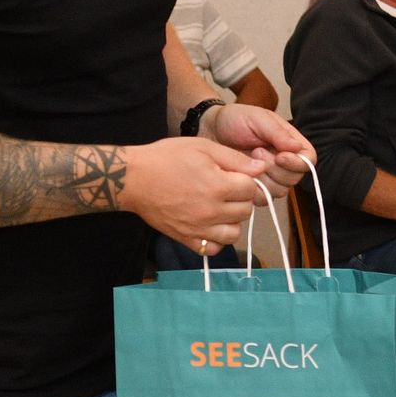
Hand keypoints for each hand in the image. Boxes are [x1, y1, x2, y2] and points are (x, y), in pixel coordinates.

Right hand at [120, 137, 269, 247]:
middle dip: (240, 199)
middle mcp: (211, 211)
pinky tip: (209, 225)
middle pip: (245, 211)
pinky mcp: (185, 239)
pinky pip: (212, 249)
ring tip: (219, 208)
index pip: (251, 189)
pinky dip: (215, 240)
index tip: (233, 176)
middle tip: (225, 189)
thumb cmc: (166, 158)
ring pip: (234, 234)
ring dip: (231, 221)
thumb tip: (261, 167)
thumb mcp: (202, 147)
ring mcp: (198, 228)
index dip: (245, 180)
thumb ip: (234, 158)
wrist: (133, 178)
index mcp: (217, 186)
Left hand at [200, 104, 315, 194]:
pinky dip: (251, 187)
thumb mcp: (257, 119)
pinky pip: (262, 198)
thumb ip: (278, 133)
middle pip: (294, 178)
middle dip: (274, 168)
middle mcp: (284, 163)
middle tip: (256, 151)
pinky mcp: (255, 188)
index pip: (308, 160)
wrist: (210, 130)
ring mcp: (270, 177)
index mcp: (290, 143)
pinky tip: (240, 172)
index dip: (296, 162)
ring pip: (279, 191)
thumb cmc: (235, 119)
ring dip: (262, 177)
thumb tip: (297, 148)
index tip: (279, 156)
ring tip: (247, 160)